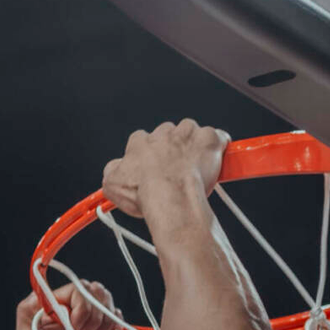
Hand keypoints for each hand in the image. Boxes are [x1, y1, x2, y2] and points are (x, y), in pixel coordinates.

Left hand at [15, 282, 111, 329]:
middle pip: (94, 291)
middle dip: (93, 316)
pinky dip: (113, 327)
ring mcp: (85, 319)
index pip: (77, 287)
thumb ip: (27, 313)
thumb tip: (41, 292)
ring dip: (102, 323)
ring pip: (106, 300)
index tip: (74, 329)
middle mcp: (68, 309)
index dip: (81, 307)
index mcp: (51, 307)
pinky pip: (116, 315)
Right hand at [102, 119, 228, 218]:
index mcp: (141, 142)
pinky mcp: (207, 140)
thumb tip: (114, 170)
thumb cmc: (145, 194)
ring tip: (193, 166)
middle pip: (168, 134)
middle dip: (172, 148)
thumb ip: (112, 171)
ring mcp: (187, 135)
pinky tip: (213, 160)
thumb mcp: (113, 185)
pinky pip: (216, 136)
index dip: (149, 156)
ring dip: (193, 144)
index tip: (153, 169)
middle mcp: (163, 134)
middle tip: (175, 170)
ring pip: (191, 132)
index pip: (142, 141)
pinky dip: (217, 146)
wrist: (170, 198)